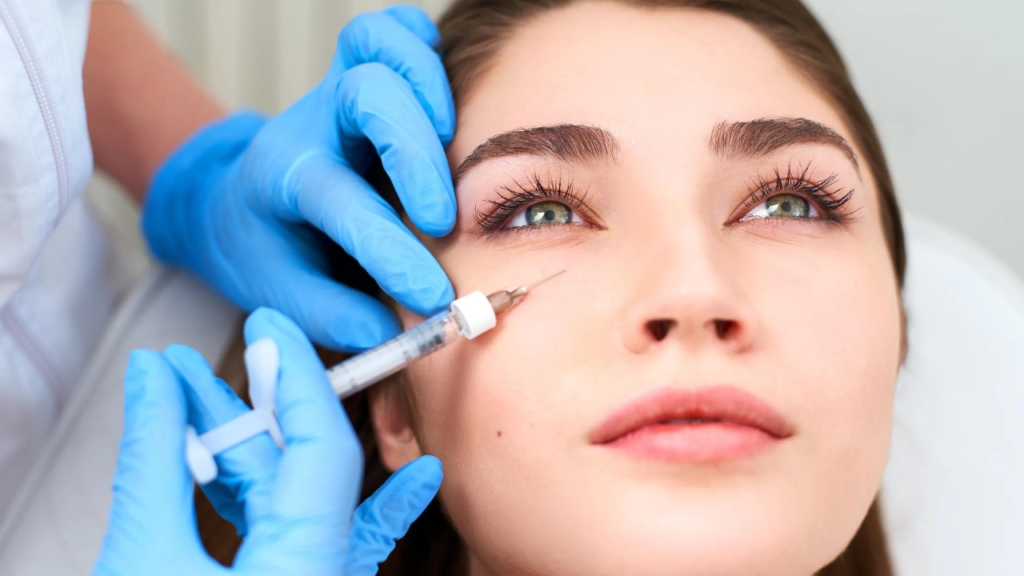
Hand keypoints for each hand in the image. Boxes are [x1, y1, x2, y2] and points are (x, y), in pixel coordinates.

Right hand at [93, 308, 441, 575]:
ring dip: (240, 449)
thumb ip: (151, 461)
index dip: (298, 380)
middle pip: (301, 472)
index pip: (324, 451)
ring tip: (187, 400)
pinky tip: (262, 457)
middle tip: (202, 364)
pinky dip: (273, 494)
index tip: (270, 330)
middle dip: (249, 412)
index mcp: (306, 573)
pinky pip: (297, 537)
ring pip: (286, 502)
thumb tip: (151, 383)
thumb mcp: (138, 559)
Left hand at [143, 5, 455, 350]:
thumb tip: (381, 330)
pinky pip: (392, 30)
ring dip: (426, 83)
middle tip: (444, 217)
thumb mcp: (278, 291)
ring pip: (377, 44)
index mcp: (283, 178)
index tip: (432, 296)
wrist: (239, 199)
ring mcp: (337, 92)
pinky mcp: (362, 75)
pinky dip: (421, 45)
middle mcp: (312, 124)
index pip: (339, 200)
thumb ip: (326, 314)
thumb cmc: (266, 247)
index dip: (389, 248)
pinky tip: (444, 93)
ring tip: (454, 138)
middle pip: (364, 95)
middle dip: (415, 152)